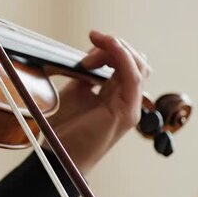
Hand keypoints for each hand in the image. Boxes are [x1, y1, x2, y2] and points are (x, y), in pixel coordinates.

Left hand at [41, 30, 150, 174]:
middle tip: (92, 41)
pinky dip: (123, 58)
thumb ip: (85, 75)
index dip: (109, 46)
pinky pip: (133, 78)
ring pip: (139, 66)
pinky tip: (111, 46)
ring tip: (97, 45)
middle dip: (115, 45)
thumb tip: (89, 56)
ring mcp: (129, 107)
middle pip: (135, 61)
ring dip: (119, 48)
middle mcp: (125, 100)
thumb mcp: (73, 92)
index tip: (91, 40)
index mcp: (114, 94)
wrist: (58, 156)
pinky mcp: (126, 113)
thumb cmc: (63, 129)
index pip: (125, 62)